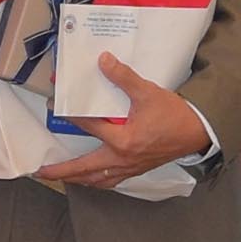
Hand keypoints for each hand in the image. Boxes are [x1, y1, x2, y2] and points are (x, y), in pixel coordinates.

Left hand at [39, 59, 210, 188]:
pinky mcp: (137, 170)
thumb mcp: (148, 92)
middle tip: (42, 172)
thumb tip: (103, 60)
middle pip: (85, 169)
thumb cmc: (173, 114)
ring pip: (98, 179)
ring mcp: (130, 168)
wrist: (198, 132)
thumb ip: (123, 77)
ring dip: (78, 179)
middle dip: (62, 171)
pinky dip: (98, 181)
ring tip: (62, 177)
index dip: (72, 116)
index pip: (90, 127)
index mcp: (122, 141)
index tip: (56, 108)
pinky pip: (112, 181)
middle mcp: (122, 159)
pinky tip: (93, 179)